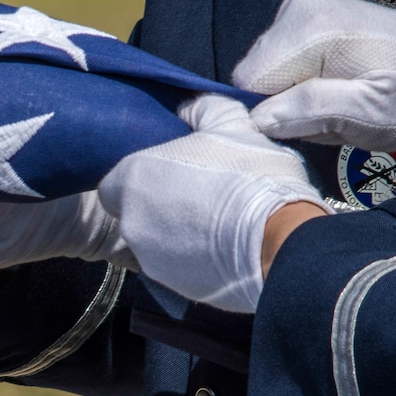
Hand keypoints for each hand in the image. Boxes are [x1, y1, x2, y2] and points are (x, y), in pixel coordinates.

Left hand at [98, 94, 330, 312]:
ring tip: (216, 222)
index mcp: (132, 179)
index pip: (115, 181)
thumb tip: (190, 108)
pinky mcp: (174, 288)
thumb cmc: (251, 177)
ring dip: (175, 233)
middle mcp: (130, 222)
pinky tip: (223, 248)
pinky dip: (192, 259)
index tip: (171, 172)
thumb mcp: (232, 125)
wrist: (280, 243)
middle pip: (134, 212)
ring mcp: (150, 259)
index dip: (143, 176)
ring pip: (154, 242)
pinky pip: (176, 267)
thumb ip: (203, 110)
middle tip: (198, 194)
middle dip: (159, 205)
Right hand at [233, 0, 395, 150]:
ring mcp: (300, 7)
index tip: (308, 120)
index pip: (248, 80)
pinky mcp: (305, 14)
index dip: (269, 110)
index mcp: (311, 28)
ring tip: (336, 97)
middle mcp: (298, 8)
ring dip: (291, 92)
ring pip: (263, 68)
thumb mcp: (371, 115)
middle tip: (329, 111)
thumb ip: (312, 111)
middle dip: (282, 101)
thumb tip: (258, 117)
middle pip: (253, 73)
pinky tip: (332, 82)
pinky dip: (297, 78)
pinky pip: (277, 59)